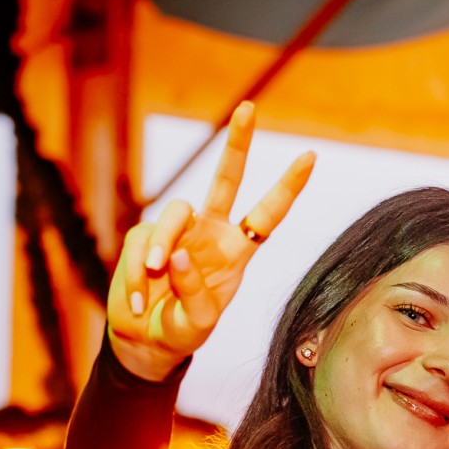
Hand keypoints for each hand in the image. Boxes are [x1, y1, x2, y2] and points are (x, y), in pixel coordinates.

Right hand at [108, 102, 315, 382]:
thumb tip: (177, 256)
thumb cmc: (182, 331)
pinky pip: (142, 242)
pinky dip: (137, 272)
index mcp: (238, 250)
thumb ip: (194, 290)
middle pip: (226, 179)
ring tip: (154, 274)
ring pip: (174, 213)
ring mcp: (178, 232)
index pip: (269, 212)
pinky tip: (140, 299)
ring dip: (162, 244)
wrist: (146, 340)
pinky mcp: (144, 237)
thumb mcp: (198, 321)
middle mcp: (211, 233)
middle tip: (249, 108)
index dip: (289, 185)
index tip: (310, 155)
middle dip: (237, 144)